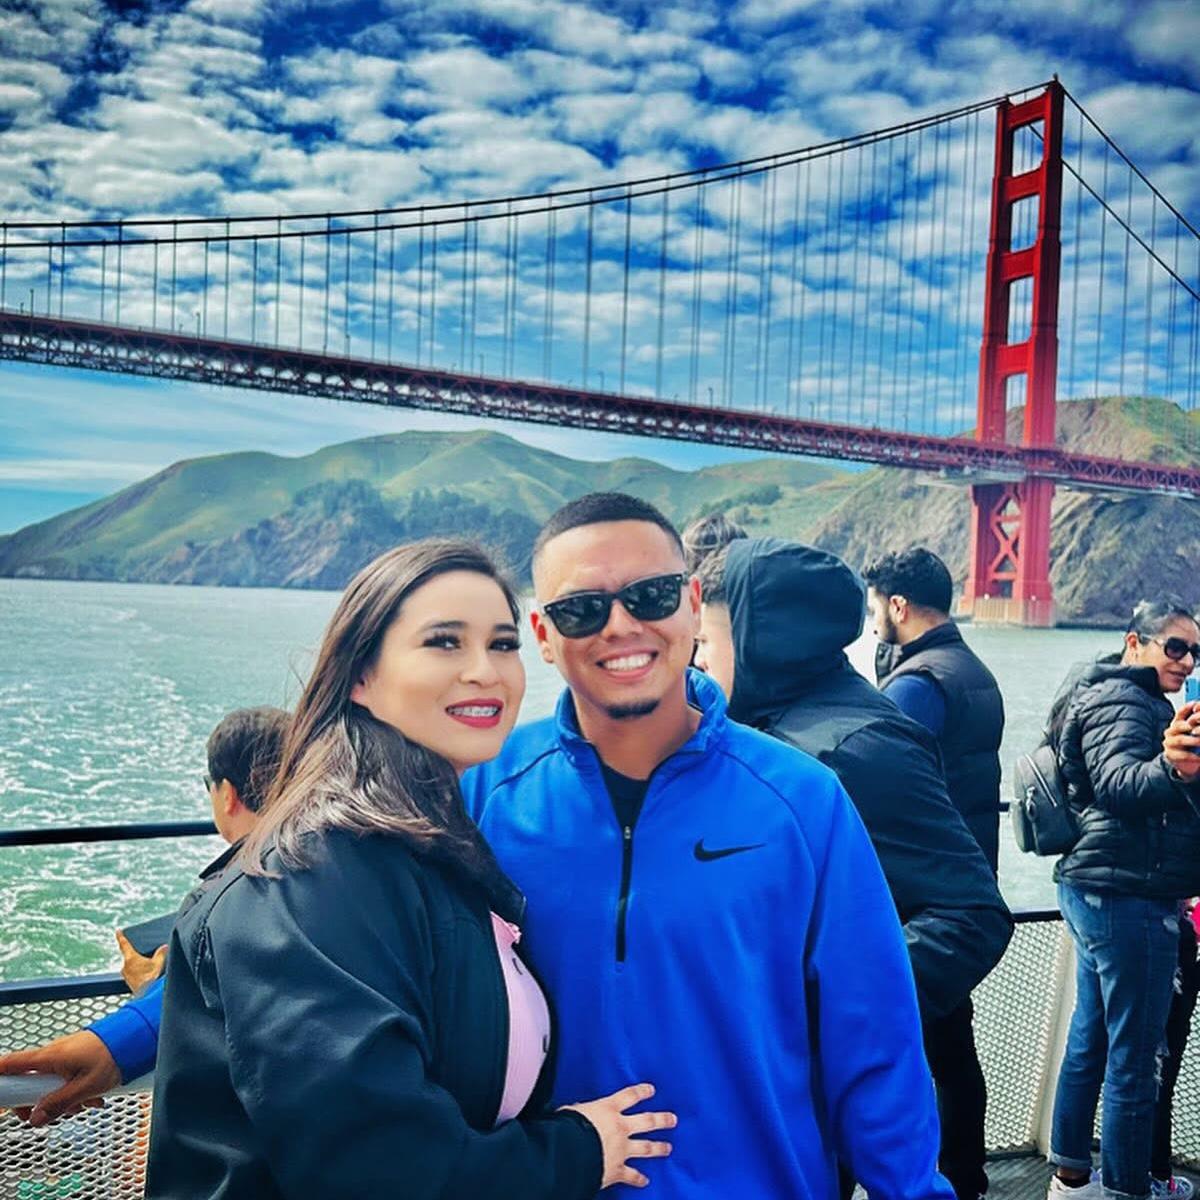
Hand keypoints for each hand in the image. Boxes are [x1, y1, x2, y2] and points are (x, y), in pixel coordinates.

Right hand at [0, 1031, 120, 1126]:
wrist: (138, 1037)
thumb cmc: (114, 1055)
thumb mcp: (86, 1087)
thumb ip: (58, 1104)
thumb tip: (35, 1119)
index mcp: (49, 1057)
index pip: (10, 1064)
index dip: (0, 1078)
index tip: (0, 1096)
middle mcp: (53, 1053)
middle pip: (30, 1083)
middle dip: (40, 1103)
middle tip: (54, 1115)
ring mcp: (63, 1055)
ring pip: (50, 1084)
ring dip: (64, 1099)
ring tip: (85, 1104)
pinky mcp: (75, 1057)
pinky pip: (65, 1078)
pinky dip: (75, 1091)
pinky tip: (93, 1097)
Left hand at [116, 929, 166, 991]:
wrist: (149, 995)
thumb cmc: (152, 978)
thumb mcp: (159, 962)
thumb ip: (161, 953)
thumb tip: (164, 947)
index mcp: (131, 958)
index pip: (124, 944)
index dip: (121, 937)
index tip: (118, 931)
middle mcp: (125, 966)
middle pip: (129, 956)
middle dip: (136, 955)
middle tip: (145, 957)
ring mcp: (126, 976)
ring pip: (130, 966)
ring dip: (137, 965)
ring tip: (149, 968)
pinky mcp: (129, 983)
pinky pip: (132, 974)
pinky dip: (138, 972)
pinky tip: (147, 975)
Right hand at [561, 1082, 675, 1189]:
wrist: (571, 1154)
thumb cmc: (567, 1128)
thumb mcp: (571, 1111)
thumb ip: (579, 1111)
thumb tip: (572, 1113)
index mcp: (608, 1109)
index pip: (629, 1096)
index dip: (641, 1092)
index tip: (651, 1090)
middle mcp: (619, 1127)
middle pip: (646, 1121)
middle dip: (661, 1120)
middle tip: (672, 1119)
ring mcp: (621, 1149)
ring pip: (645, 1147)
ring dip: (658, 1148)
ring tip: (667, 1148)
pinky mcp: (617, 1170)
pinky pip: (631, 1175)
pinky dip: (638, 1179)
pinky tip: (645, 1181)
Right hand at [1164, 702, 1199, 781]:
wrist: (1182, 761)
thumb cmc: (1189, 744)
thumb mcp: (1192, 732)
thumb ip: (1195, 724)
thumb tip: (1198, 710)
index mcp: (1176, 724)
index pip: (1180, 713)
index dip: (1187, 708)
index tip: (1195, 704)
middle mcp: (1171, 731)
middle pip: (1178, 725)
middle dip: (1190, 726)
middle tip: (1198, 728)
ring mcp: (1169, 742)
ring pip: (1180, 739)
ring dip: (1193, 741)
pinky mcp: (1170, 754)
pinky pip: (1181, 754)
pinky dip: (1192, 756)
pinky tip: (1199, 757)